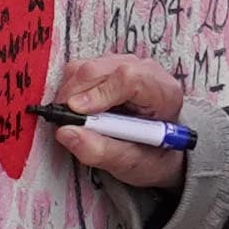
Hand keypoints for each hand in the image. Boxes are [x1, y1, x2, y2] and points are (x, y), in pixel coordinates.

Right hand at [46, 46, 189, 191]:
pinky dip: (70, 91)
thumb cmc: (150, 155)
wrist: (155, 151)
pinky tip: (80, 110)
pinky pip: (78, 70)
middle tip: (66, 121)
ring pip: (84, 68)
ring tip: (79, 120)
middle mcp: (145, 72)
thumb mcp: (131, 163)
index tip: (76, 112)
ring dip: (70, 94)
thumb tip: (67, 132)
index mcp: (162, 93)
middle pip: (100, 70)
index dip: (98, 93)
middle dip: (74, 95)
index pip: (128, 79)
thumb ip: (101, 151)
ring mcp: (125, 65)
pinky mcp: (107, 67)